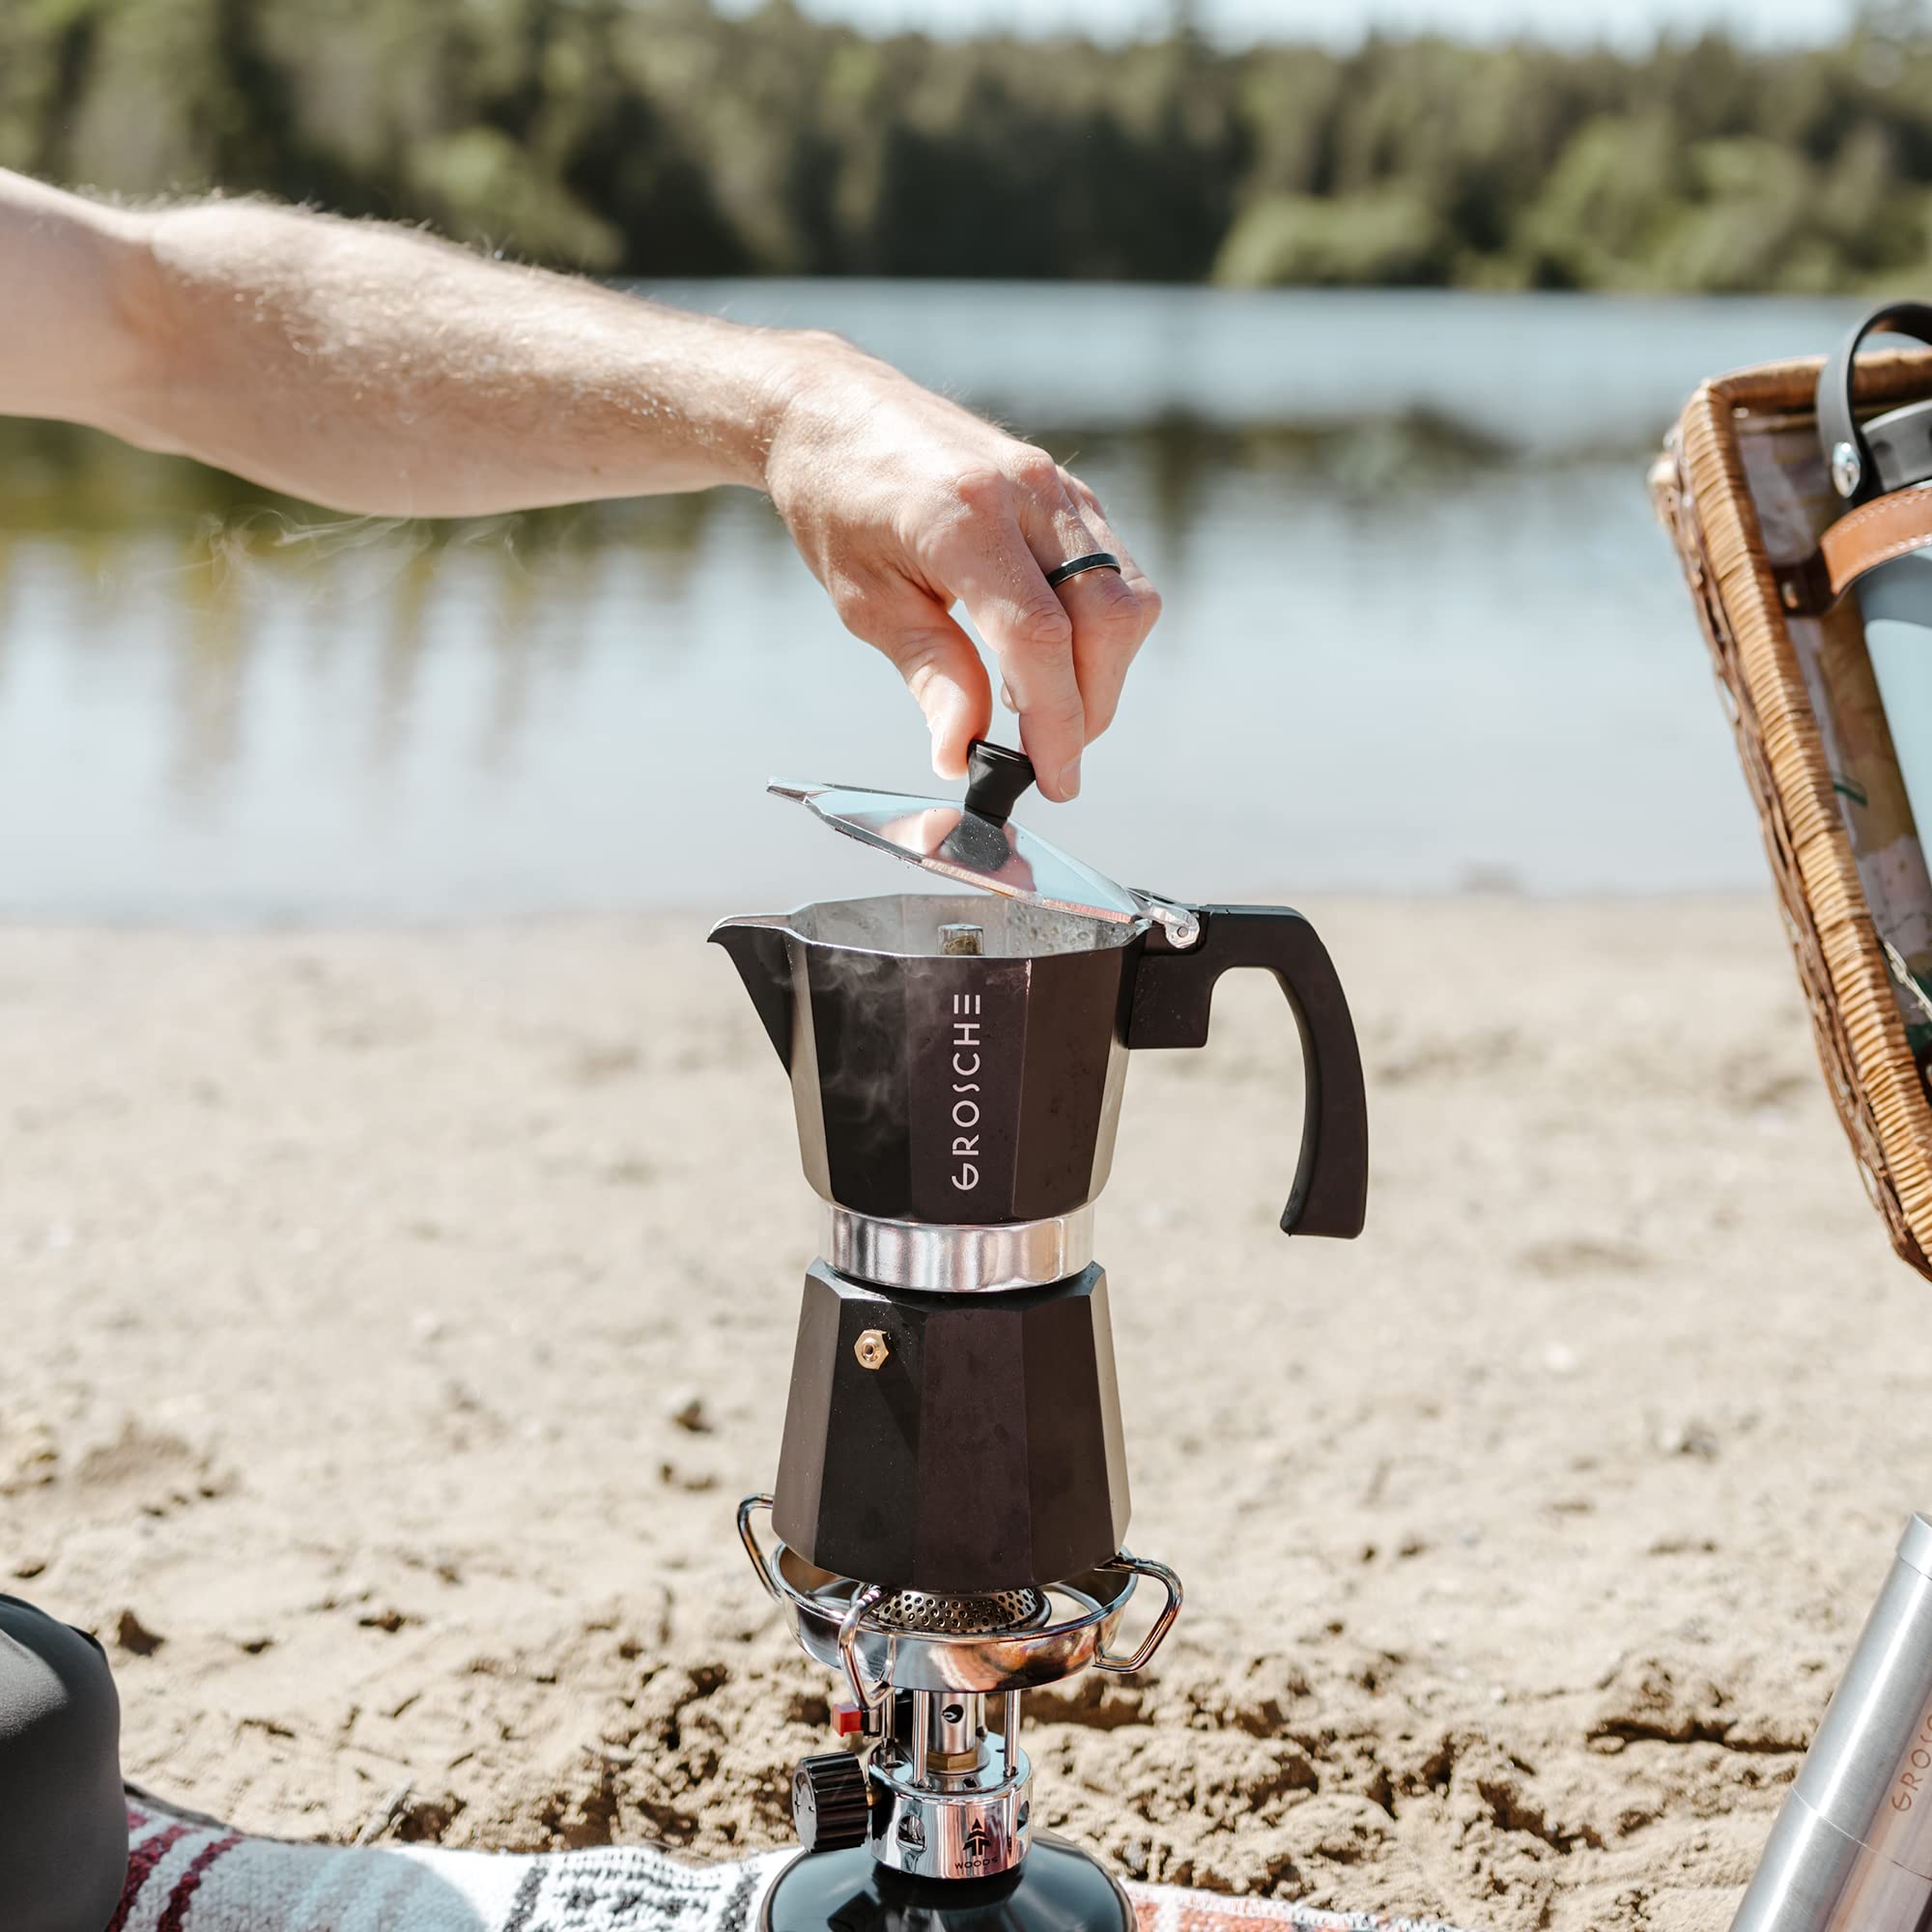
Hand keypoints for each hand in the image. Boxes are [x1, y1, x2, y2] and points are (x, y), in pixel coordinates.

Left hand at [762, 333, 1160, 801]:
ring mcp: (1057, 485)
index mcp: (961, 518)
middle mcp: (1025, 492)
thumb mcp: (865, 602)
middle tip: (1049, 758)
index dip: (1056, 721)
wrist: (836, 411)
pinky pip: (1116, 573)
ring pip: (1128, 597)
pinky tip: (1044, 658)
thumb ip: (930, 675)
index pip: (1040, 638)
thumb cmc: (837, 506)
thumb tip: (962, 754)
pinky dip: (1099, 633)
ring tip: (1041, 707)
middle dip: (1091, 706)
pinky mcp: (1071, 491)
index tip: (1054, 781)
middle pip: (1106, 619)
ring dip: (1103, 672)